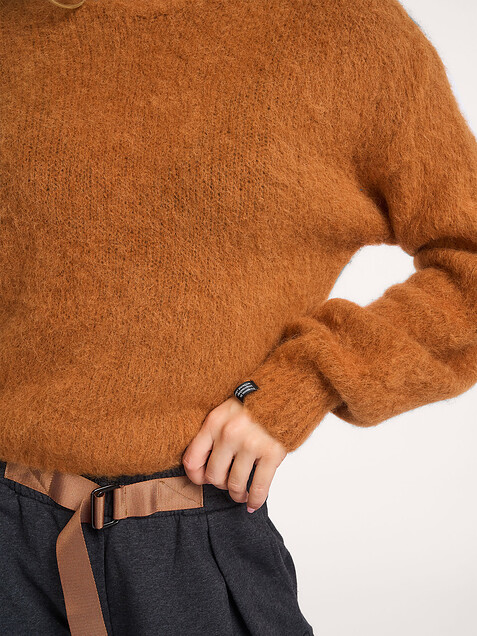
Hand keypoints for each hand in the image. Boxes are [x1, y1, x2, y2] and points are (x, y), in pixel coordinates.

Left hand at [182, 396, 286, 512]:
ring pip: (235, 485)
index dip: (195, 477)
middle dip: (220, 484)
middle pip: (214, 476)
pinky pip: (258, 487)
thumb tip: (201, 467)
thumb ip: (212, 434)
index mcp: (214, 423)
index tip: (203, 480)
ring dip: (237, 494)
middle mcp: (229, 434)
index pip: (192, 460)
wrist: (285, 392)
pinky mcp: (272, 453)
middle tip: (227, 483)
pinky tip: (253, 504)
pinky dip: (255, 500)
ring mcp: (251, 444)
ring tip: (240, 494)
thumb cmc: (253, 404)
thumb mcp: (225, 411)